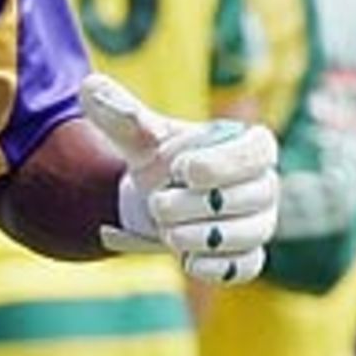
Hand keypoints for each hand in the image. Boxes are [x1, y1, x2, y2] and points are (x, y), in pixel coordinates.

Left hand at [80, 73, 278, 284]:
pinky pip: (245, 266)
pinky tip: (186, 261)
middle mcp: (265, 184)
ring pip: (249, 234)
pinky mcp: (247, 255)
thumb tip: (91, 89)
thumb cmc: (156, 158)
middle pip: (253, 196)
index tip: (181, 167)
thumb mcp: (137, 134)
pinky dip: (216, 266)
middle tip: (158, 204)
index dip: (224, 162)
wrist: (153, 199)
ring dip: (203, 235)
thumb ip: (118, 111)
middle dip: (200, 204)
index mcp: (249, 146)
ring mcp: (260, 222)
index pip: (259, 151)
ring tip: (166, 230)